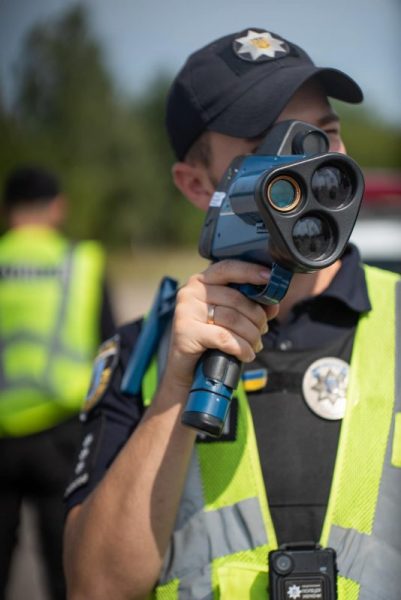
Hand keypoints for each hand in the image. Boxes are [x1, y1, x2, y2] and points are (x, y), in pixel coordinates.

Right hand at [165, 259, 278, 388]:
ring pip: (233, 319)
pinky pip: (224, 337)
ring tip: (255, 345)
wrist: (186, 370)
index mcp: (201, 282)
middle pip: (236, 299)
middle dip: (256, 317)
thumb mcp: (230, 319)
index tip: (269, 277)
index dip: (250, 271)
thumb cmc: (210, 340)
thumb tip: (273, 304)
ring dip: (251, 335)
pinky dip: (241, 348)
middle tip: (263, 331)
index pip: (227, 269)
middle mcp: (190, 292)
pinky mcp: (186, 331)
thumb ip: (250, 307)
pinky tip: (246, 355)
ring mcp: (186, 311)